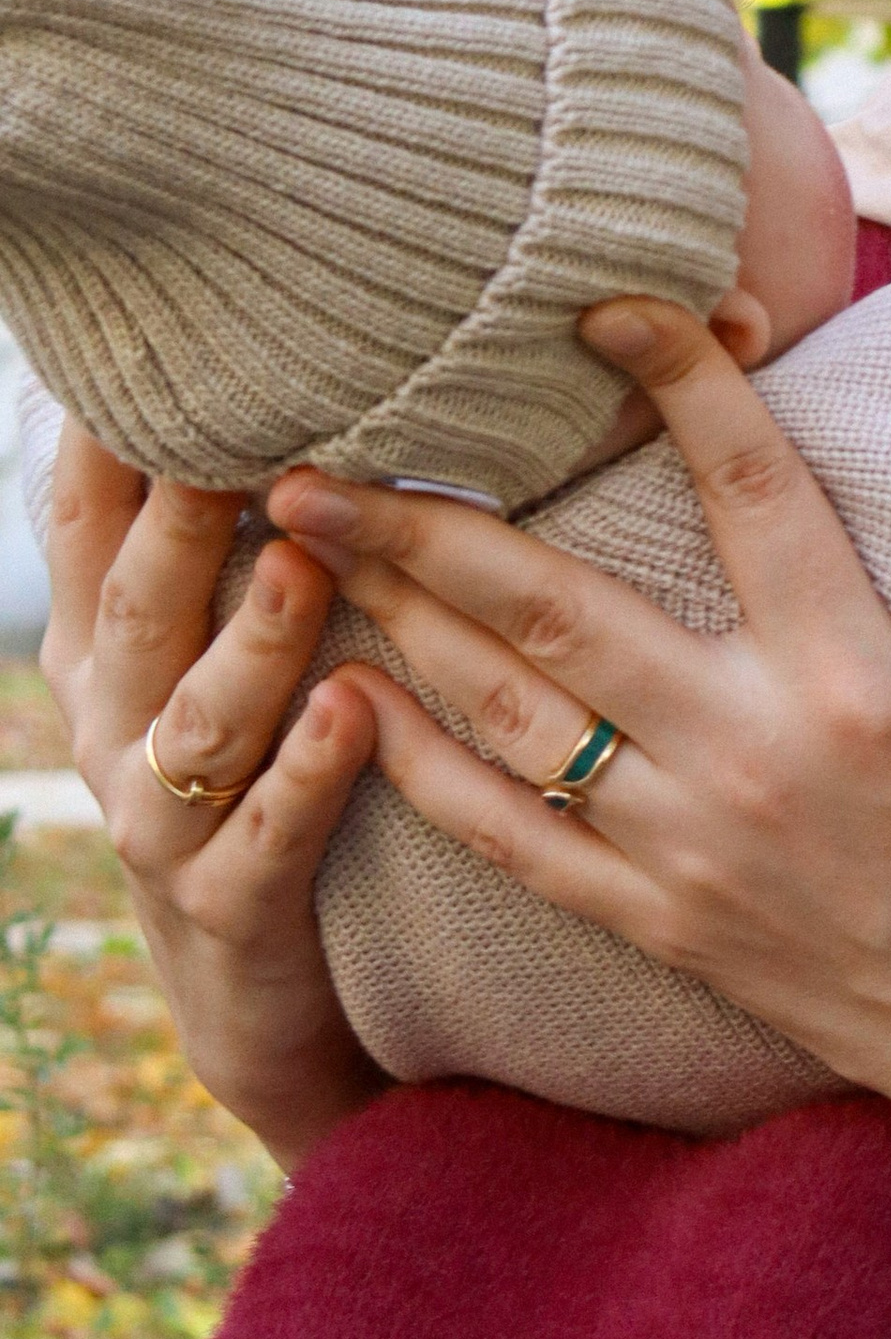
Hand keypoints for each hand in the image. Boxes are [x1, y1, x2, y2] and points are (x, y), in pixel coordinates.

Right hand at [40, 424, 384, 1163]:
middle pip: (136, 605)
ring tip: (303, 563)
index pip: (90, 522)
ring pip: (198, 720)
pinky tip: (353, 712)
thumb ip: (230, 532)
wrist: (258, 999)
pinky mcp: (230, 907)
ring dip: (251, 638)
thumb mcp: (215, 653)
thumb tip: (278, 382)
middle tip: (231, 428)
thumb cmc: (259, 771)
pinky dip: (307, 773)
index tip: (144, 339)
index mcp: (108, 650)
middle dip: (179, 516)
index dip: (105, 433)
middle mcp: (116, 726)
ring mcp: (163, 823)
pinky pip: (267, 835)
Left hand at [267, 303, 890, 1190]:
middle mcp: (758, 748)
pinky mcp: (667, 924)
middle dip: (421, 524)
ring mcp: (696, 845)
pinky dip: (424, 773)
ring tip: (307, 552)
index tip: (602, 302)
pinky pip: (514, 841)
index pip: (749, 484)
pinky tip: (357, 710)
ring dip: (396, 624)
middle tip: (315, 456)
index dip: (677, 380)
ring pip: (508, 716)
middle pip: (554, 609)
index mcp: (865, 666)